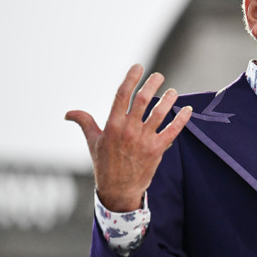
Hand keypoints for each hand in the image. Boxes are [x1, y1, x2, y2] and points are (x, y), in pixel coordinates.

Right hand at [65, 64, 192, 211]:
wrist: (119, 190)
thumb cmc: (105, 164)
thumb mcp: (93, 142)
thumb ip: (85, 122)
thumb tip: (68, 113)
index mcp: (112, 125)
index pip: (122, 95)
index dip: (131, 78)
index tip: (139, 66)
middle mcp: (128, 130)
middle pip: (143, 100)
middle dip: (152, 84)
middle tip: (158, 76)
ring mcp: (144, 140)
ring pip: (160, 113)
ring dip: (169, 99)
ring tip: (173, 92)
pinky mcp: (157, 150)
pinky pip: (173, 130)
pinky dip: (182, 119)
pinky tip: (188, 109)